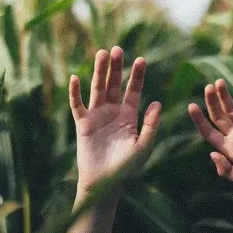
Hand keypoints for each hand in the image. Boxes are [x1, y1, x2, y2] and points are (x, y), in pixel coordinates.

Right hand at [69, 47, 161, 193]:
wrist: (104, 184)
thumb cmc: (126, 169)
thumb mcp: (142, 147)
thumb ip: (150, 126)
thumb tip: (157, 102)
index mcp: (129, 116)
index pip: (133, 90)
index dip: (137, 75)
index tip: (141, 59)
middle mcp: (112, 112)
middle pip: (114, 84)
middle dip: (116, 67)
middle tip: (118, 49)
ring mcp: (97, 116)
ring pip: (97, 88)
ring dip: (99, 72)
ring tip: (101, 54)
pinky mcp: (82, 123)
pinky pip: (77, 104)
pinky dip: (75, 92)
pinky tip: (75, 78)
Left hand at [188, 79, 232, 195]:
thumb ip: (227, 171)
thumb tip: (212, 154)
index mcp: (229, 149)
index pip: (208, 132)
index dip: (199, 120)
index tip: (191, 106)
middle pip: (218, 116)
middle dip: (212, 102)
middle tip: (208, 87)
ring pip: (232, 108)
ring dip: (224, 95)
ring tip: (218, 82)